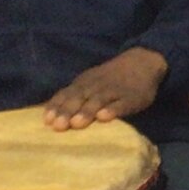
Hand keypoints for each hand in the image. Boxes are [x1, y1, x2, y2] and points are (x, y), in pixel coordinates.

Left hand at [43, 48, 167, 129]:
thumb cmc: (110, 78)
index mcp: (84, 83)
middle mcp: (95, 86)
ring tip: (77, 124)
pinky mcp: (131, 98)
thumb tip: (51, 114)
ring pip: (98, 101)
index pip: (66, 94)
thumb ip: (74, 96)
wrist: (142, 62)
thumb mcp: (90, 82)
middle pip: (79, 98)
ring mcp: (114, 91)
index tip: (46, 121)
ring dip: (86, 111)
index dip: (56, 106)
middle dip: (67, 111)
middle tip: (58, 126)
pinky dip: (112, 110)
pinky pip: (121, 104)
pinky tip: (104, 118)